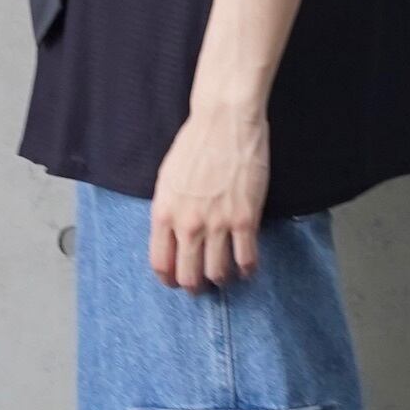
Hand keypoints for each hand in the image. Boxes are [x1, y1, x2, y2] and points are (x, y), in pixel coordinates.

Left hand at [149, 104, 269, 290]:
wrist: (224, 122)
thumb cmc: (195, 144)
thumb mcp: (168, 179)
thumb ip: (168, 210)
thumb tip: (173, 234)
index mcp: (163, 214)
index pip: (161, 263)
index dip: (169, 279)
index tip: (176, 281)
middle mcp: (187, 225)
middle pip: (188, 275)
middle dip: (194, 287)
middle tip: (202, 286)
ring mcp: (217, 224)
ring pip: (217, 273)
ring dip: (221, 280)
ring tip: (226, 277)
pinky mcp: (244, 219)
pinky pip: (246, 258)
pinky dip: (248, 269)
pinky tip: (248, 268)